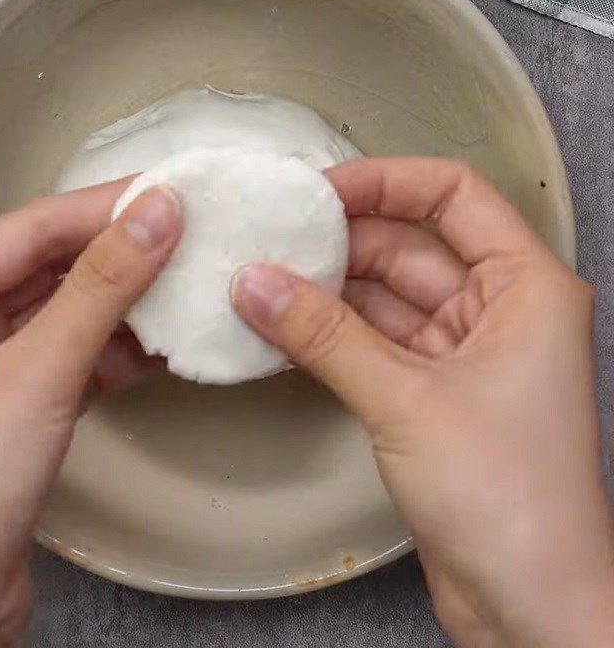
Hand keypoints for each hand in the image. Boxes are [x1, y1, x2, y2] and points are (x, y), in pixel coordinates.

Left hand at [0, 182, 181, 646]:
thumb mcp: (40, 372)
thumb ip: (102, 287)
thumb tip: (155, 215)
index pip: (30, 228)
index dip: (103, 208)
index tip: (167, 194)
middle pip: (49, 264)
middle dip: (119, 254)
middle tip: (186, 231)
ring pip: (67, 308)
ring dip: (124, 302)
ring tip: (185, 280)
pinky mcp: (15, 397)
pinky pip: (73, 351)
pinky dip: (116, 347)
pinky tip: (163, 340)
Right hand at [232, 157, 613, 647]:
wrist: (528, 605)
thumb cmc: (512, 500)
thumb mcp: (406, 400)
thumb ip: (325, 335)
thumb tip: (258, 283)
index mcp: (525, 286)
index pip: (453, 195)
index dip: (386, 181)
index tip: (320, 190)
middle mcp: (498, 309)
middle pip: (410, 245)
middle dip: (340, 241)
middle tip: (271, 238)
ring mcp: (462, 351)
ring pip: (384, 295)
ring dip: (326, 290)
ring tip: (262, 279)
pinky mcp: (430, 391)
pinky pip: (372, 340)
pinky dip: (329, 333)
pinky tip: (281, 327)